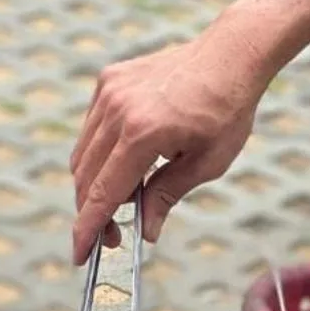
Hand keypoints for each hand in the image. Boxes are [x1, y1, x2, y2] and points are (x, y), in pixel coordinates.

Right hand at [69, 19, 273, 262]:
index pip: (103, 194)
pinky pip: (91, 129)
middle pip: (86, 178)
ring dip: (97, 185)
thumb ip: (167, 196)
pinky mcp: (108, 81)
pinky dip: (101, 154)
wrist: (230, 55)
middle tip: (114, 237)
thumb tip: (147, 233)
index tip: (79, 255)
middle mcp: (117, 110)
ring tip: (132, 196)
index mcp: (142, 134)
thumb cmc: (227, 110)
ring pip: (83, 155)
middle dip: (94, 213)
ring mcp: (109, 92)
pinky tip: (130, 161)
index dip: (88, 229)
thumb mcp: (206, 164)